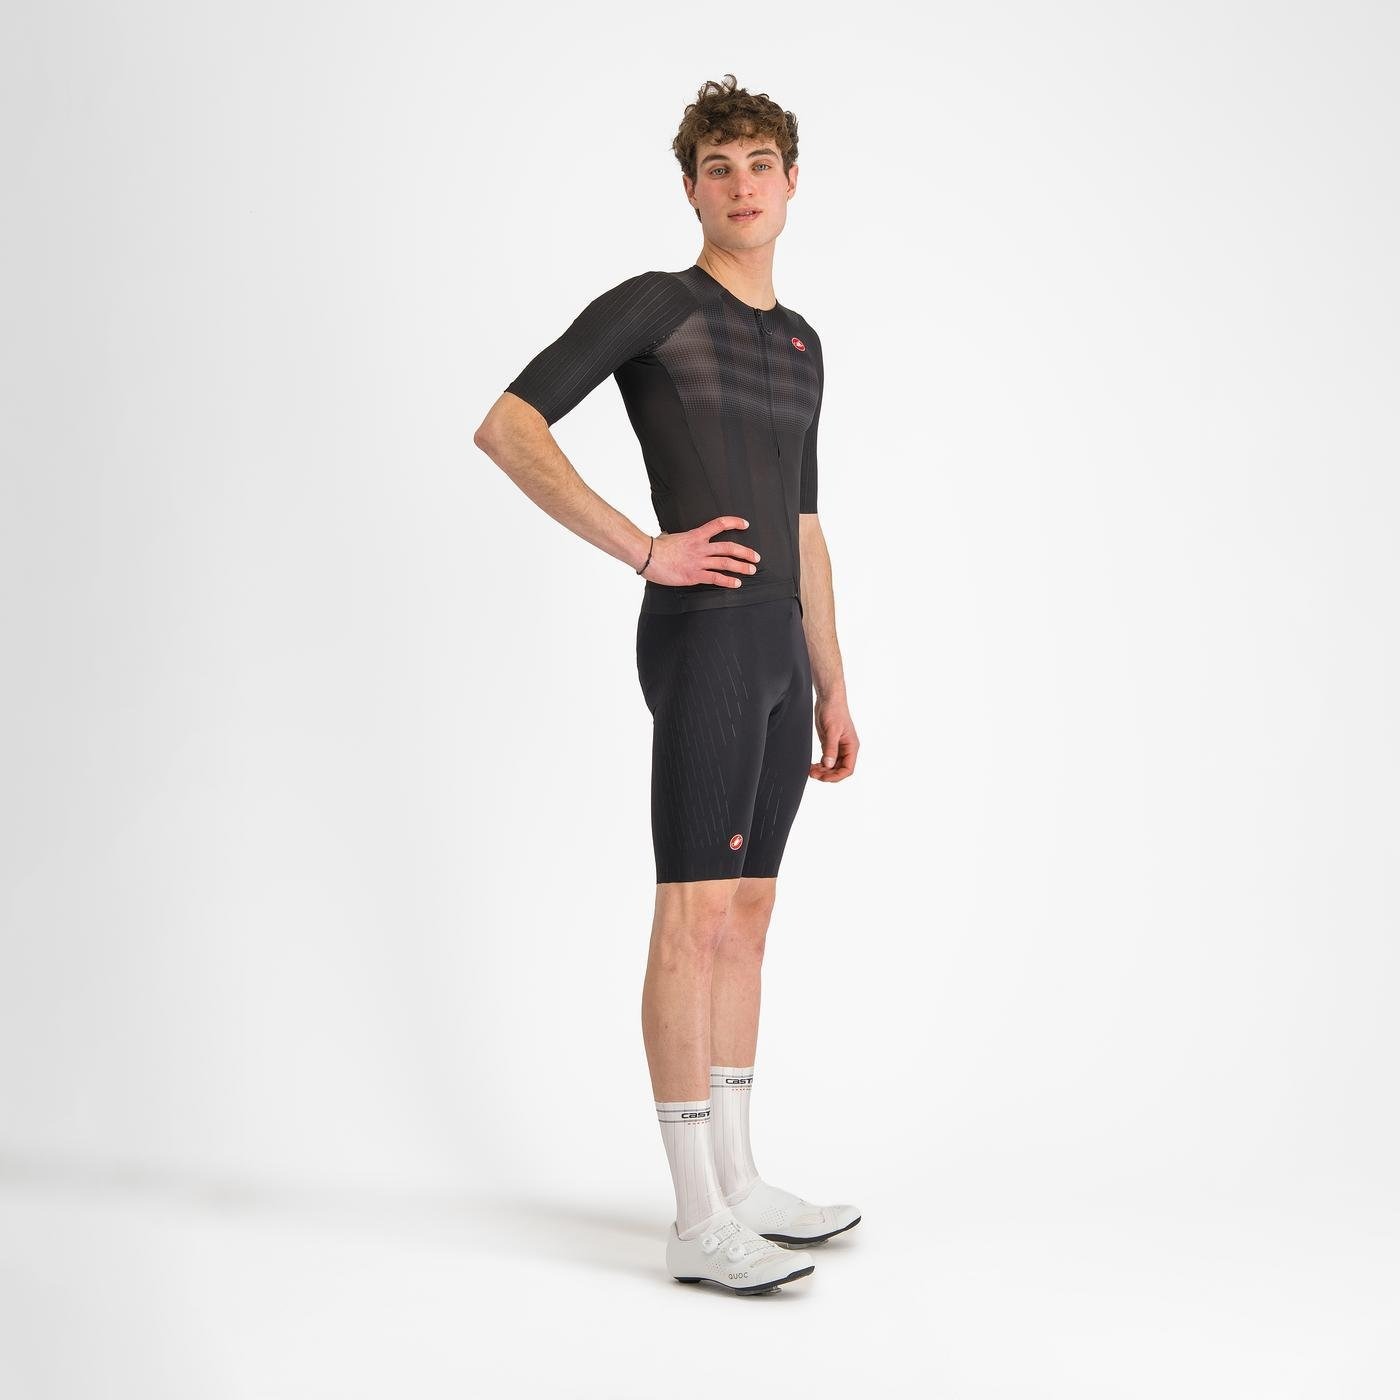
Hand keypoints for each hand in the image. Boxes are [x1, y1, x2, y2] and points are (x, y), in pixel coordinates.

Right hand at [642, 517, 759, 588]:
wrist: (647, 555)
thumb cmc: (656, 547)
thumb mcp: (670, 536)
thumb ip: (679, 538)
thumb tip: (674, 537)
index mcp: (695, 535)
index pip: (719, 524)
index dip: (734, 523)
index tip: (745, 525)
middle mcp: (700, 548)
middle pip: (729, 547)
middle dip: (745, 552)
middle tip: (756, 557)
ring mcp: (698, 562)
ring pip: (725, 563)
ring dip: (741, 566)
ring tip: (751, 570)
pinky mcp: (693, 575)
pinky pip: (715, 578)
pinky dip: (728, 581)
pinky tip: (737, 584)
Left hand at [810, 700, 857, 781]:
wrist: (829, 699)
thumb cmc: (834, 711)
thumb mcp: (832, 730)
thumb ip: (830, 748)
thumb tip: (828, 765)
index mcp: (851, 746)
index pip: (848, 769)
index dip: (836, 776)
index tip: (824, 778)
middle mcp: (846, 749)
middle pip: (839, 770)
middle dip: (827, 774)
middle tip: (813, 774)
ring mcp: (838, 747)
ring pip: (832, 766)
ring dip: (823, 771)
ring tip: (811, 771)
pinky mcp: (830, 744)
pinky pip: (827, 760)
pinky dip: (820, 765)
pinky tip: (812, 766)